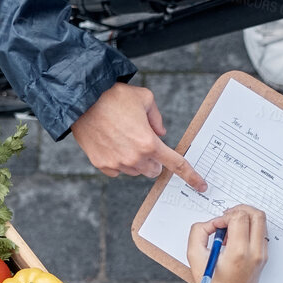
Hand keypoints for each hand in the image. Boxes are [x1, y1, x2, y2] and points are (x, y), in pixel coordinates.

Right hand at [69, 83, 207, 191]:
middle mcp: (134, 157)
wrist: (82, 100)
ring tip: (123, 138)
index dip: (191, 175)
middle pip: (153, 170)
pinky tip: (111, 144)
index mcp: (148, 143)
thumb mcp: (145, 99)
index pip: (175, 164)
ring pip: (135, 171)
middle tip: (144, 143)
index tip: (201, 185)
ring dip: (135, 160)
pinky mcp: (102, 164)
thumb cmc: (113, 97)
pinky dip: (118, 161)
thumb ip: (157, 119)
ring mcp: (117, 163)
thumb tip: (160, 134)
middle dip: (154, 160)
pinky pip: (117, 170)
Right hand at [187, 204, 267, 282]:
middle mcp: (255, 253)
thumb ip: (199, 231)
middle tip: (226, 218)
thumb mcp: (194, 256)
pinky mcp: (264, 258)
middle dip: (239, 210)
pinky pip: (260, 233)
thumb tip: (212, 222)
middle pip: (256, 214)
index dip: (225, 216)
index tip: (216, 226)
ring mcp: (262, 255)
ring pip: (260, 222)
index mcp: (239, 253)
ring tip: (229, 232)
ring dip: (244, 219)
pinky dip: (248, 229)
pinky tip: (234, 240)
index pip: (240, 217)